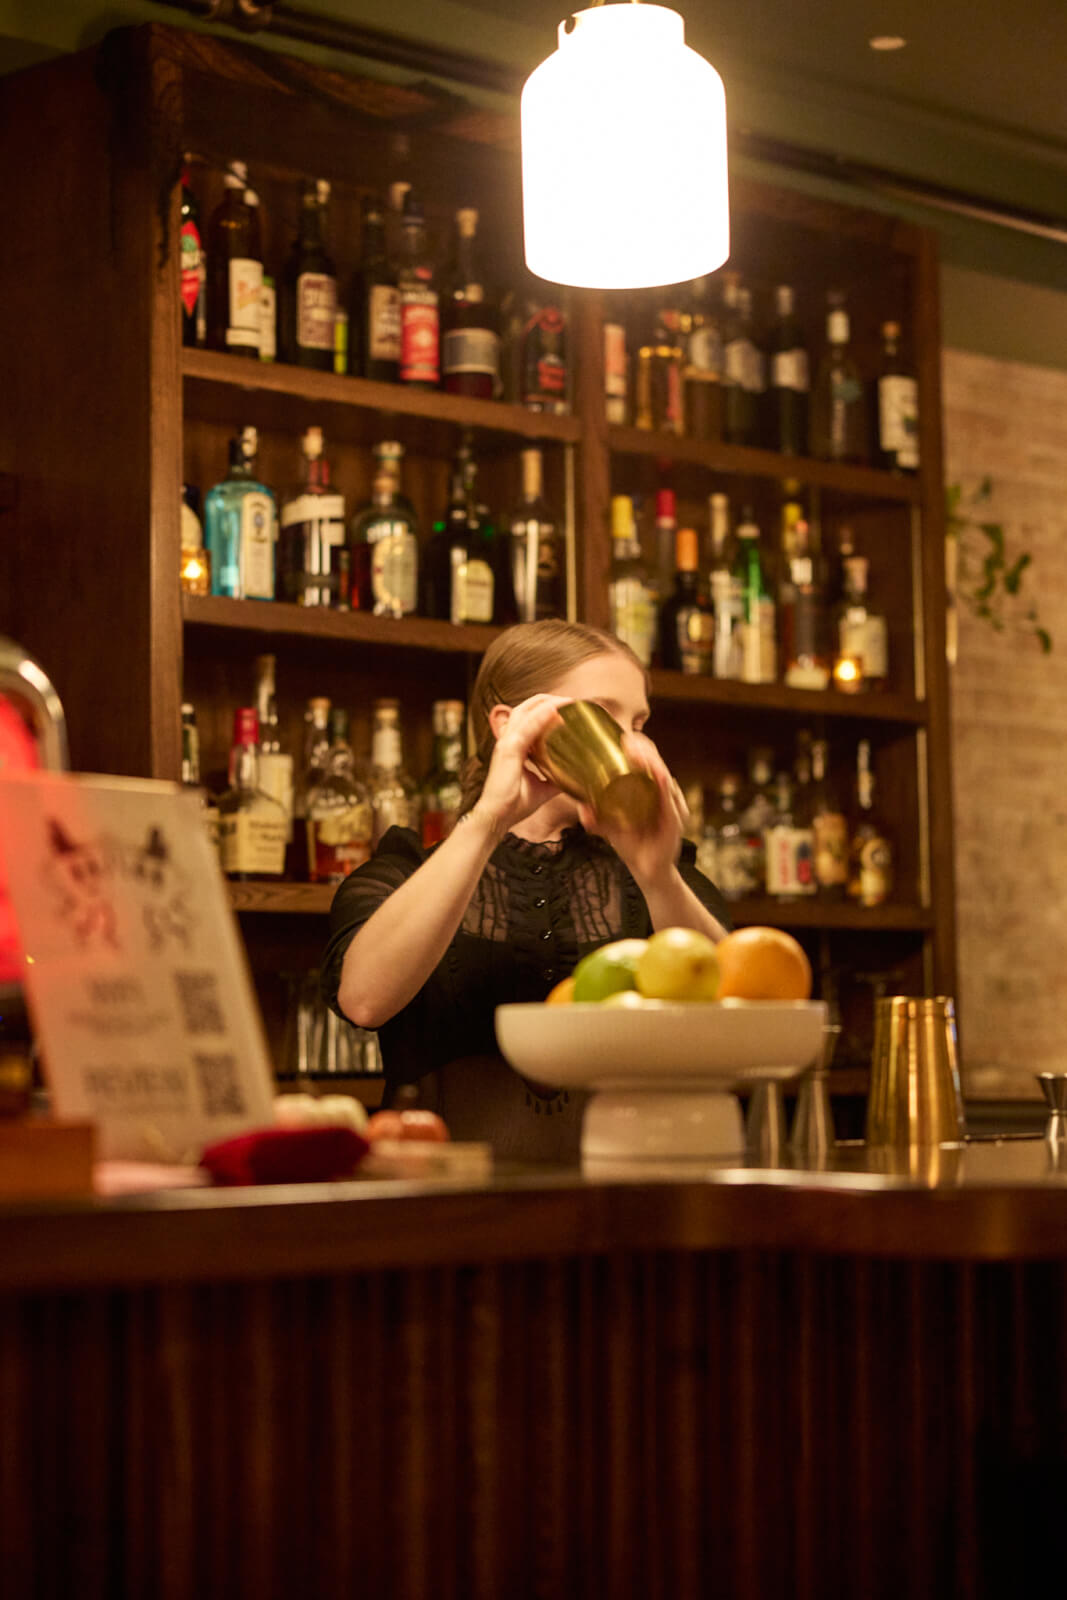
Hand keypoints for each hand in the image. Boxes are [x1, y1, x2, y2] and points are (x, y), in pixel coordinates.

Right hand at [470, 694, 568, 834]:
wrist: (498, 817)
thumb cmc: (514, 803)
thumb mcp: (543, 786)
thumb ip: (556, 777)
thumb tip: (576, 777)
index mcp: (514, 744)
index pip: (528, 717)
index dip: (547, 708)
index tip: (569, 708)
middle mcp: (508, 739)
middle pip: (526, 707)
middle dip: (549, 700)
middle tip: (572, 701)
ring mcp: (506, 743)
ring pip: (525, 712)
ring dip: (548, 703)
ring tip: (568, 701)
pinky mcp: (508, 751)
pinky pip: (526, 729)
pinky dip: (541, 717)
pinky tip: (555, 710)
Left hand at [578, 730, 686, 886]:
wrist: (649, 872)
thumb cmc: (633, 845)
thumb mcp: (611, 828)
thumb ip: (597, 817)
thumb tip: (580, 804)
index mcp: (652, 792)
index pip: (649, 762)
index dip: (639, 747)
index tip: (623, 736)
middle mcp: (665, 796)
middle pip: (658, 764)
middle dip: (644, 749)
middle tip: (627, 739)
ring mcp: (672, 807)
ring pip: (664, 777)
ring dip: (652, 762)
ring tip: (636, 750)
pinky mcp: (674, 821)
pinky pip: (669, 800)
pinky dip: (663, 785)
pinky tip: (657, 775)